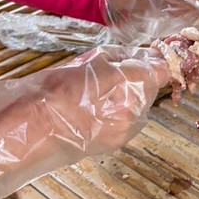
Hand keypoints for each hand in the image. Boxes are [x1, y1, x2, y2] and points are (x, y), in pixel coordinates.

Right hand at [0, 46, 168, 198]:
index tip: (156, 55)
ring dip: (130, 96)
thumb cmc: (57, 90)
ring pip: (140, 105)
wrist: (35, 129)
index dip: (161, 60)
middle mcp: (137, 108)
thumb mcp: (90, 62)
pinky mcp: (118, 142)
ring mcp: (129, 129)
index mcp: (133, 83)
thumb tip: (138, 55)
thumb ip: (120, 57)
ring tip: (99, 93)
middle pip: (151, 87)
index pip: (163, 69)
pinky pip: (128, 120)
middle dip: (140, 77)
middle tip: (114, 72)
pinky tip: (96, 109)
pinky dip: (120, 112)